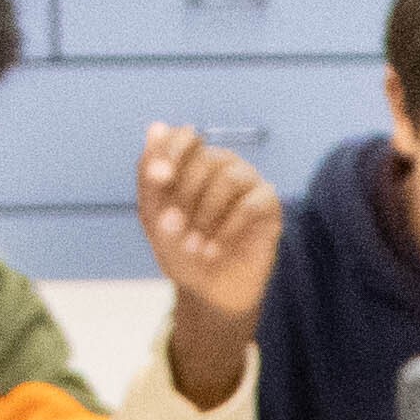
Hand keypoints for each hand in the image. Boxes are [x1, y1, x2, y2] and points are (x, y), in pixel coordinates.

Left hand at [136, 123, 284, 405]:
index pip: (186, 136)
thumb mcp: (154, 217)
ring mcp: (249, 182)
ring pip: (229, 177)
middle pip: (204, 160)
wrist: (209, 293)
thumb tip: (155, 126)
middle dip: (185, 197)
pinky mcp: (269, 205)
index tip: (159, 178)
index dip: (172, 150)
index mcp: (194, 162)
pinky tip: (215, 249)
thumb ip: (150, 176)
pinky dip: (228, 227)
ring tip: (195, 247)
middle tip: (176, 231)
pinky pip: (252, 202)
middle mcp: (223, 165)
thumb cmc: (182, 251)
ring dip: (206, 214)